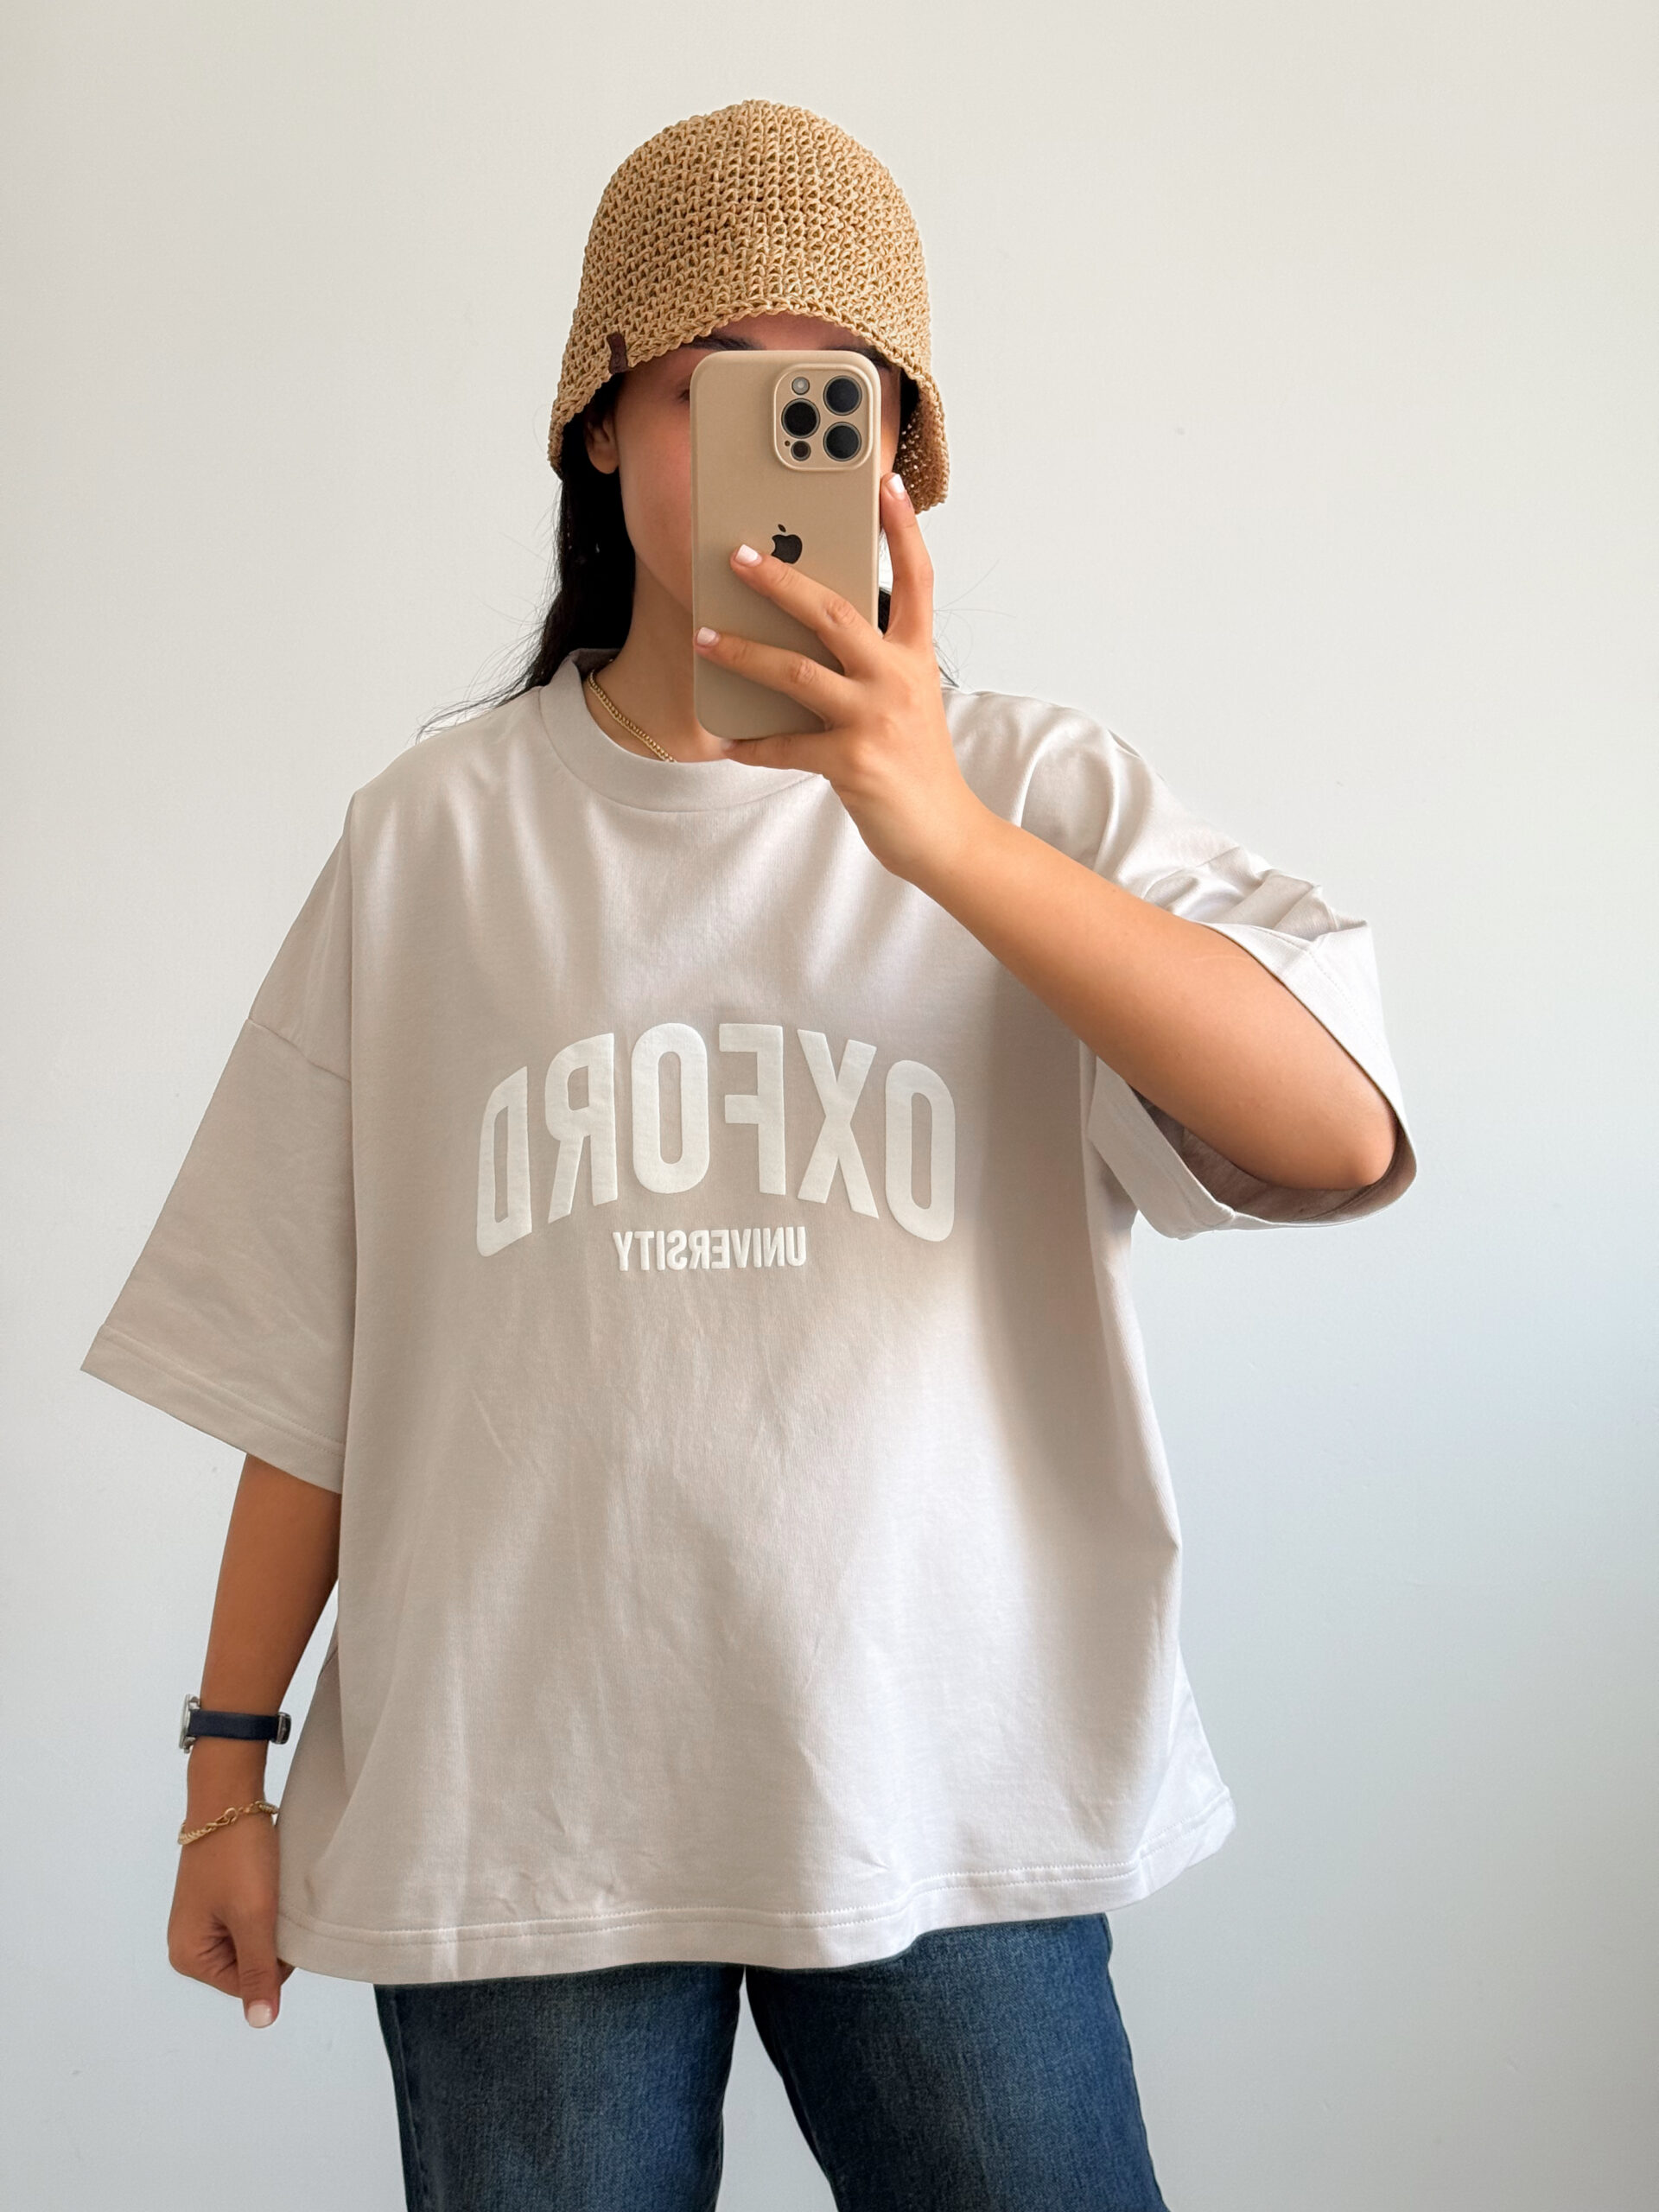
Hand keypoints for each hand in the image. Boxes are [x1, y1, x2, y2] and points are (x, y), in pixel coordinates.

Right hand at [169, 1810, 292, 2027]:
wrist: (229, 1796)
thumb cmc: (238, 1856)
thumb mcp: (253, 1917)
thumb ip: (258, 1971)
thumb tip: (261, 2022)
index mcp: (189, 1957)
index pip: (248, 1984)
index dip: (274, 1957)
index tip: (278, 1921)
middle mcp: (189, 1945)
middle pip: (248, 1964)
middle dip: (269, 1937)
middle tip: (272, 1901)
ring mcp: (202, 1920)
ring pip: (252, 1939)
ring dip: (268, 1919)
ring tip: (268, 1889)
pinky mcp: (216, 1898)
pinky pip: (248, 1917)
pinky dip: (263, 1903)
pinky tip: (265, 1881)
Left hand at [692, 472, 987, 885]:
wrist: (944, 834)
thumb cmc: (915, 763)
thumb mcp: (905, 701)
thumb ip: (868, 664)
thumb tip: (801, 634)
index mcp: (914, 658)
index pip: (917, 579)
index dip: (904, 529)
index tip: (887, 483)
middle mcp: (897, 680)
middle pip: (835, 612)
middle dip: (780, 579)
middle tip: (737, 555)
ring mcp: (875, 720)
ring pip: (797, 671)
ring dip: (742, 653)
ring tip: (703, 637)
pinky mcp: (853, 762)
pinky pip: (786, 745)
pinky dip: (752, 745)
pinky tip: (726, 742)